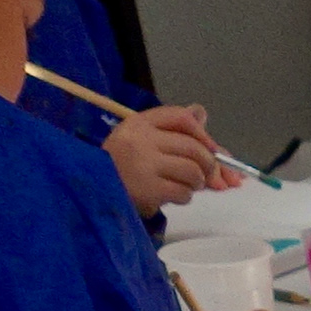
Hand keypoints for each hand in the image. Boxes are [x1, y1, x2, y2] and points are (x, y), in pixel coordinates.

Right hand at [106, 104, 229, 212]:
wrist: (95, 190)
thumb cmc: (121, 164)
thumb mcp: (141, 139)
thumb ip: (172, 129)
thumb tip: (201, 113)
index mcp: (139, 122)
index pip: (182, 118)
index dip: (205, 135)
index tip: (215, 150)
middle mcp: (141, 139)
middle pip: (194, 148)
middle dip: (210, 166)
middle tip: (207, 177)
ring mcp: (144, 164)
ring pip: (193, 171)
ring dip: (196, 183)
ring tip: (183, 185)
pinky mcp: (148, 189)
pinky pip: (184, 192)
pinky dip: (185, 197)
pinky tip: (172, 196)